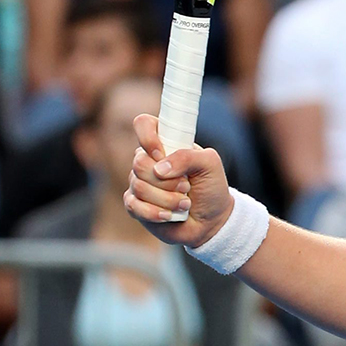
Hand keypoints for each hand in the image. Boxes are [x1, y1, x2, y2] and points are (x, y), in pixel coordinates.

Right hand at [125, 114, 233, 248]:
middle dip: (167, 180)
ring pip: (139, 186)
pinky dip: (156, 212)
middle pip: (139, 162)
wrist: (211, 221)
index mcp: (166, 144)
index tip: (161, 153)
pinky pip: (134, 206)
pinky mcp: (136, 205)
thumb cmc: (211, 188)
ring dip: (168, 198)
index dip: (147, 136)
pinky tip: (170, 215)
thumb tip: (160, 168)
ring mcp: (140, 183)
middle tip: (186, 185)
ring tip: (185, 202)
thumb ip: (188, 157)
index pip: (144, 124)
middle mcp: (149, 161)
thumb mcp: (210, 164)